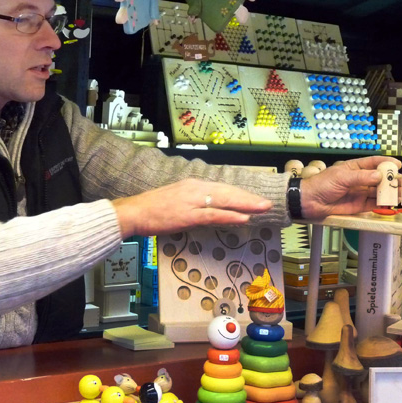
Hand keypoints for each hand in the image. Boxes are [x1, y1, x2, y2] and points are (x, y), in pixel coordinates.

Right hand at [112, 178, 272, 237]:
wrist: (134, 211)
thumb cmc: (154, 209)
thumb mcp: (179, 201)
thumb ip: (197, 203)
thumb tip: (213, 210)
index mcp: (194, 184)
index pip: (223, 188)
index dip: (241, 193)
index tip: (255, 198)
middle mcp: (196, 188)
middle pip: (228, 192)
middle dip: (249, 198)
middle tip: (267, 203)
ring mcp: (193, 200)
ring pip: (225, 201)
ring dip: (246, 204)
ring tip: (262, 208)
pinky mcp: (188, 214)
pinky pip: (214, 215)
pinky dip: (230, 215)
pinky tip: (243, 218)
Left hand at [300, 155, 400, 219]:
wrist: (310, 201)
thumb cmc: (322, 184)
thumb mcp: (342, 177)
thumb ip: (361, 177)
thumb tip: (379, 176)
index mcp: (355, 168)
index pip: (374, 163)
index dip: (386, 163)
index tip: (398, 165)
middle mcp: (359, 180)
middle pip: (379, 179)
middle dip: (392, 180)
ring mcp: (360, 192)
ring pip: (379, 192)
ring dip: (390, 193)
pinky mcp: (359, 205)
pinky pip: (374, 204)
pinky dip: (383, 204)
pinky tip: (391, 203)